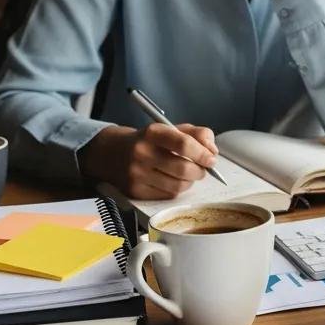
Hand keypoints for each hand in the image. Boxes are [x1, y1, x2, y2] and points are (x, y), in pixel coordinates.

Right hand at [80, 123, 218, 199]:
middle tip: (203, 168)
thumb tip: (212, 151)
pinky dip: (177, 189)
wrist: (112, 153)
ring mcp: (136, 174)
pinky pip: (168, 195)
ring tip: (189, 174)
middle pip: (183, 168)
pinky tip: (173, 180)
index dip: (202, 153)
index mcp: (153, 132)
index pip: (183, 144)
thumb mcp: (171, 129)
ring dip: (190, 181)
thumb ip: (197, 134)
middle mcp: (142, 153)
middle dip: (200, 171)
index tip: (211, 159)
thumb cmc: (149, 140)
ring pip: (178, 185)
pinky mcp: (135, 191)